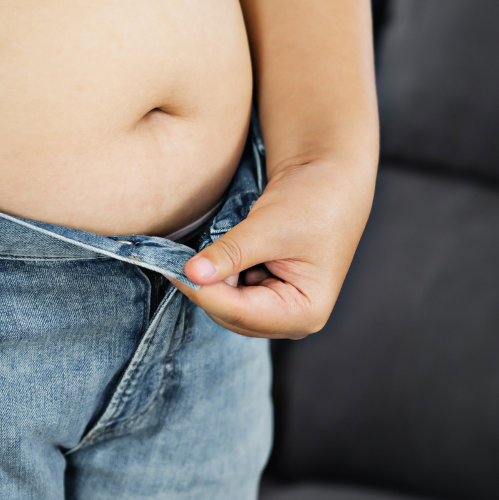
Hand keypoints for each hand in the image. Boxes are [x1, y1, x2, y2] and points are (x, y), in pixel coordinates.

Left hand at [170, 153, 375, 338]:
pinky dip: (216, 275)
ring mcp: (279, 308)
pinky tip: (214, 255)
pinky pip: (230, 293)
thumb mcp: (268, 227)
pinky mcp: (266, 293)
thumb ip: (230, 254)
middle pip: (230, 314)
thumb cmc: (313, 201)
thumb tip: (191, 275)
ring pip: (225, 305)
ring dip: (209, 281)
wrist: (328, 180)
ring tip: (200, 251)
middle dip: (205, 287)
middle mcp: (293, 319)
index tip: (170, 267)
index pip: (239, 312)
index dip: (202, 291)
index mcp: (304, 312)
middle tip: (176, 257)